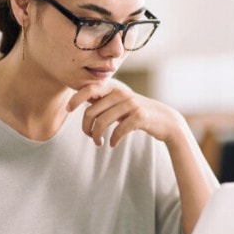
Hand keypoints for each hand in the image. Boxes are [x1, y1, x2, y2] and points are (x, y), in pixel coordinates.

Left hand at [66, 84, 182, 147]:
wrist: (165, 120)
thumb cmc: (138, 113)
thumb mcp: (121, 104)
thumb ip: (104, 100)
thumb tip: (83, 98)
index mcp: (114, 90)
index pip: (90, 88)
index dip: (76, 98)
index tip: (68, 109)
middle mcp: (121, 94)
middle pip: (91, 111)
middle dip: (86, 127)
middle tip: (90, 137)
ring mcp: (131, 105)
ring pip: (102, 122)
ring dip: (97, 136)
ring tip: (99, 143)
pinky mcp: (140, 117)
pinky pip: (118, 130)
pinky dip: (112, 140)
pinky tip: (112, 144)